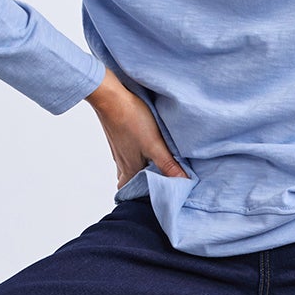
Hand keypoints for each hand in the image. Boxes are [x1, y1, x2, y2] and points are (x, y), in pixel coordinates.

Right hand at [83, 69, 187, 189]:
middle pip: (129, 180)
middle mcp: (121, 162)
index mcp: (129, 169)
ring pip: (128, 165)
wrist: (110, 96)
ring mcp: (118, 148)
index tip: (153, 197)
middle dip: (140, 184)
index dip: (139, 197)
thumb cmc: (131, 120)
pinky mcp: (119, 135)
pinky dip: (136, 153)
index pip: (130, 192)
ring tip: (155, 165)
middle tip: (156, 182)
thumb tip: (184, 182)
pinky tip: (145, 145)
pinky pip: (127, 151)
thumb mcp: (154, 145)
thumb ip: (168, 165)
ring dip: (139, 168)